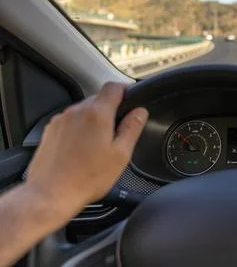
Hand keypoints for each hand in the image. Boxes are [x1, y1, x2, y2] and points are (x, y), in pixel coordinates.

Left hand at [26, 82, 147, 219]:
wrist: (51, 194)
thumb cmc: (86, 178)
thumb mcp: (120, 154)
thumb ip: (132, 128)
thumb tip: (140, 112)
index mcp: (97, 113)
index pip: (113, 87)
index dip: (125, 90)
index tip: (130, 98)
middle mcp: (76, 111)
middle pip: (98, 99)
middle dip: (110, 110)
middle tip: (118, 130)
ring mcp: (61, 120)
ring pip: (83, 111)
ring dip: (94, 121)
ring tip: (98, 145)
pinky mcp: (50, 131)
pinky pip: (70, 122)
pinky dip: (79, 129)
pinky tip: (82, 150)